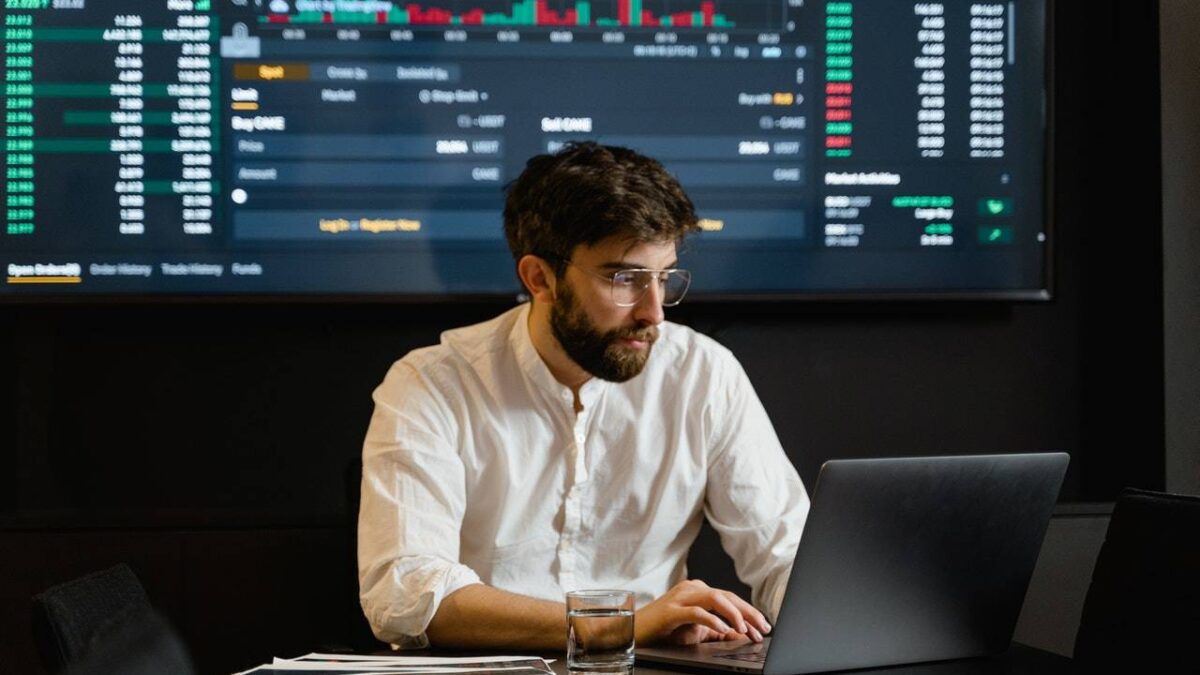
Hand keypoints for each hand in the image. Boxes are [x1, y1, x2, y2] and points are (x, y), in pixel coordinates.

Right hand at [634, 579, 770, 645]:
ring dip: (734, 614)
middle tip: (763, 628)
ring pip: (715, 598)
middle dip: (749, 613)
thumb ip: (716, 630)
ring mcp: (680, 598)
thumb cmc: (662, 631)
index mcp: (698, 591)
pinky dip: (712, 619)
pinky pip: (696, 611)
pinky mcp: (671, 610)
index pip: (730, 599)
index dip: (749, 613)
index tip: (763, 628)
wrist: (632, 631)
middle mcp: (691, 589)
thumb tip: (738, 635)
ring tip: (745, 629)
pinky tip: (723, 628)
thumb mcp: (695, 631)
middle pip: (727, 596)